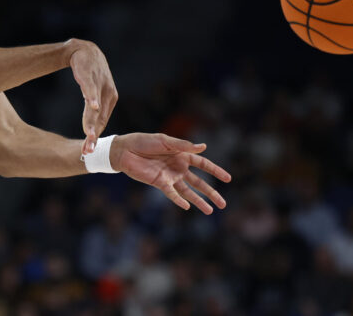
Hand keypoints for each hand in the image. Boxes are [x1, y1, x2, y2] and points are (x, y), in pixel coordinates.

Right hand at [67, 39, 117, 154]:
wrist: (84, 50)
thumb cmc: (90, 74)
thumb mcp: (93, 94)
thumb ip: (93, 112)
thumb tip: (91, 133)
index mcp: (110, 100)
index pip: (102, 123)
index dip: (95, 138)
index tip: (88, 152)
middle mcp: (107, 93)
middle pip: (99, 118)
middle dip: (93, 135)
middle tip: (88, 150)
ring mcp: (99, 83)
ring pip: (94, 106)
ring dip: (91, 121)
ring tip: (89, 134)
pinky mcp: (88, 74)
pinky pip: (90, 87)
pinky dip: (91, 96)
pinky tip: (92, 104)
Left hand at [110, 133, 231, 214]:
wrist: (124, 150)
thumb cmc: (144, 141)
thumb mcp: (164, 141)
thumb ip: (183, 146)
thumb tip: (203, 147)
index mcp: (181, 154)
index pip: (203, 164)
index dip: (215, 171)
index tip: (228, 178)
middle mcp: (178, 167)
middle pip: (199, 182)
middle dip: (211, 192)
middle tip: (223, 203)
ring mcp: (169, 176)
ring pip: (188, 191)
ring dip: (199, 201)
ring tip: (210, 211)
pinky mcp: (159, 183)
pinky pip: (172, 193)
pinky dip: (179, 200)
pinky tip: (187, 206)